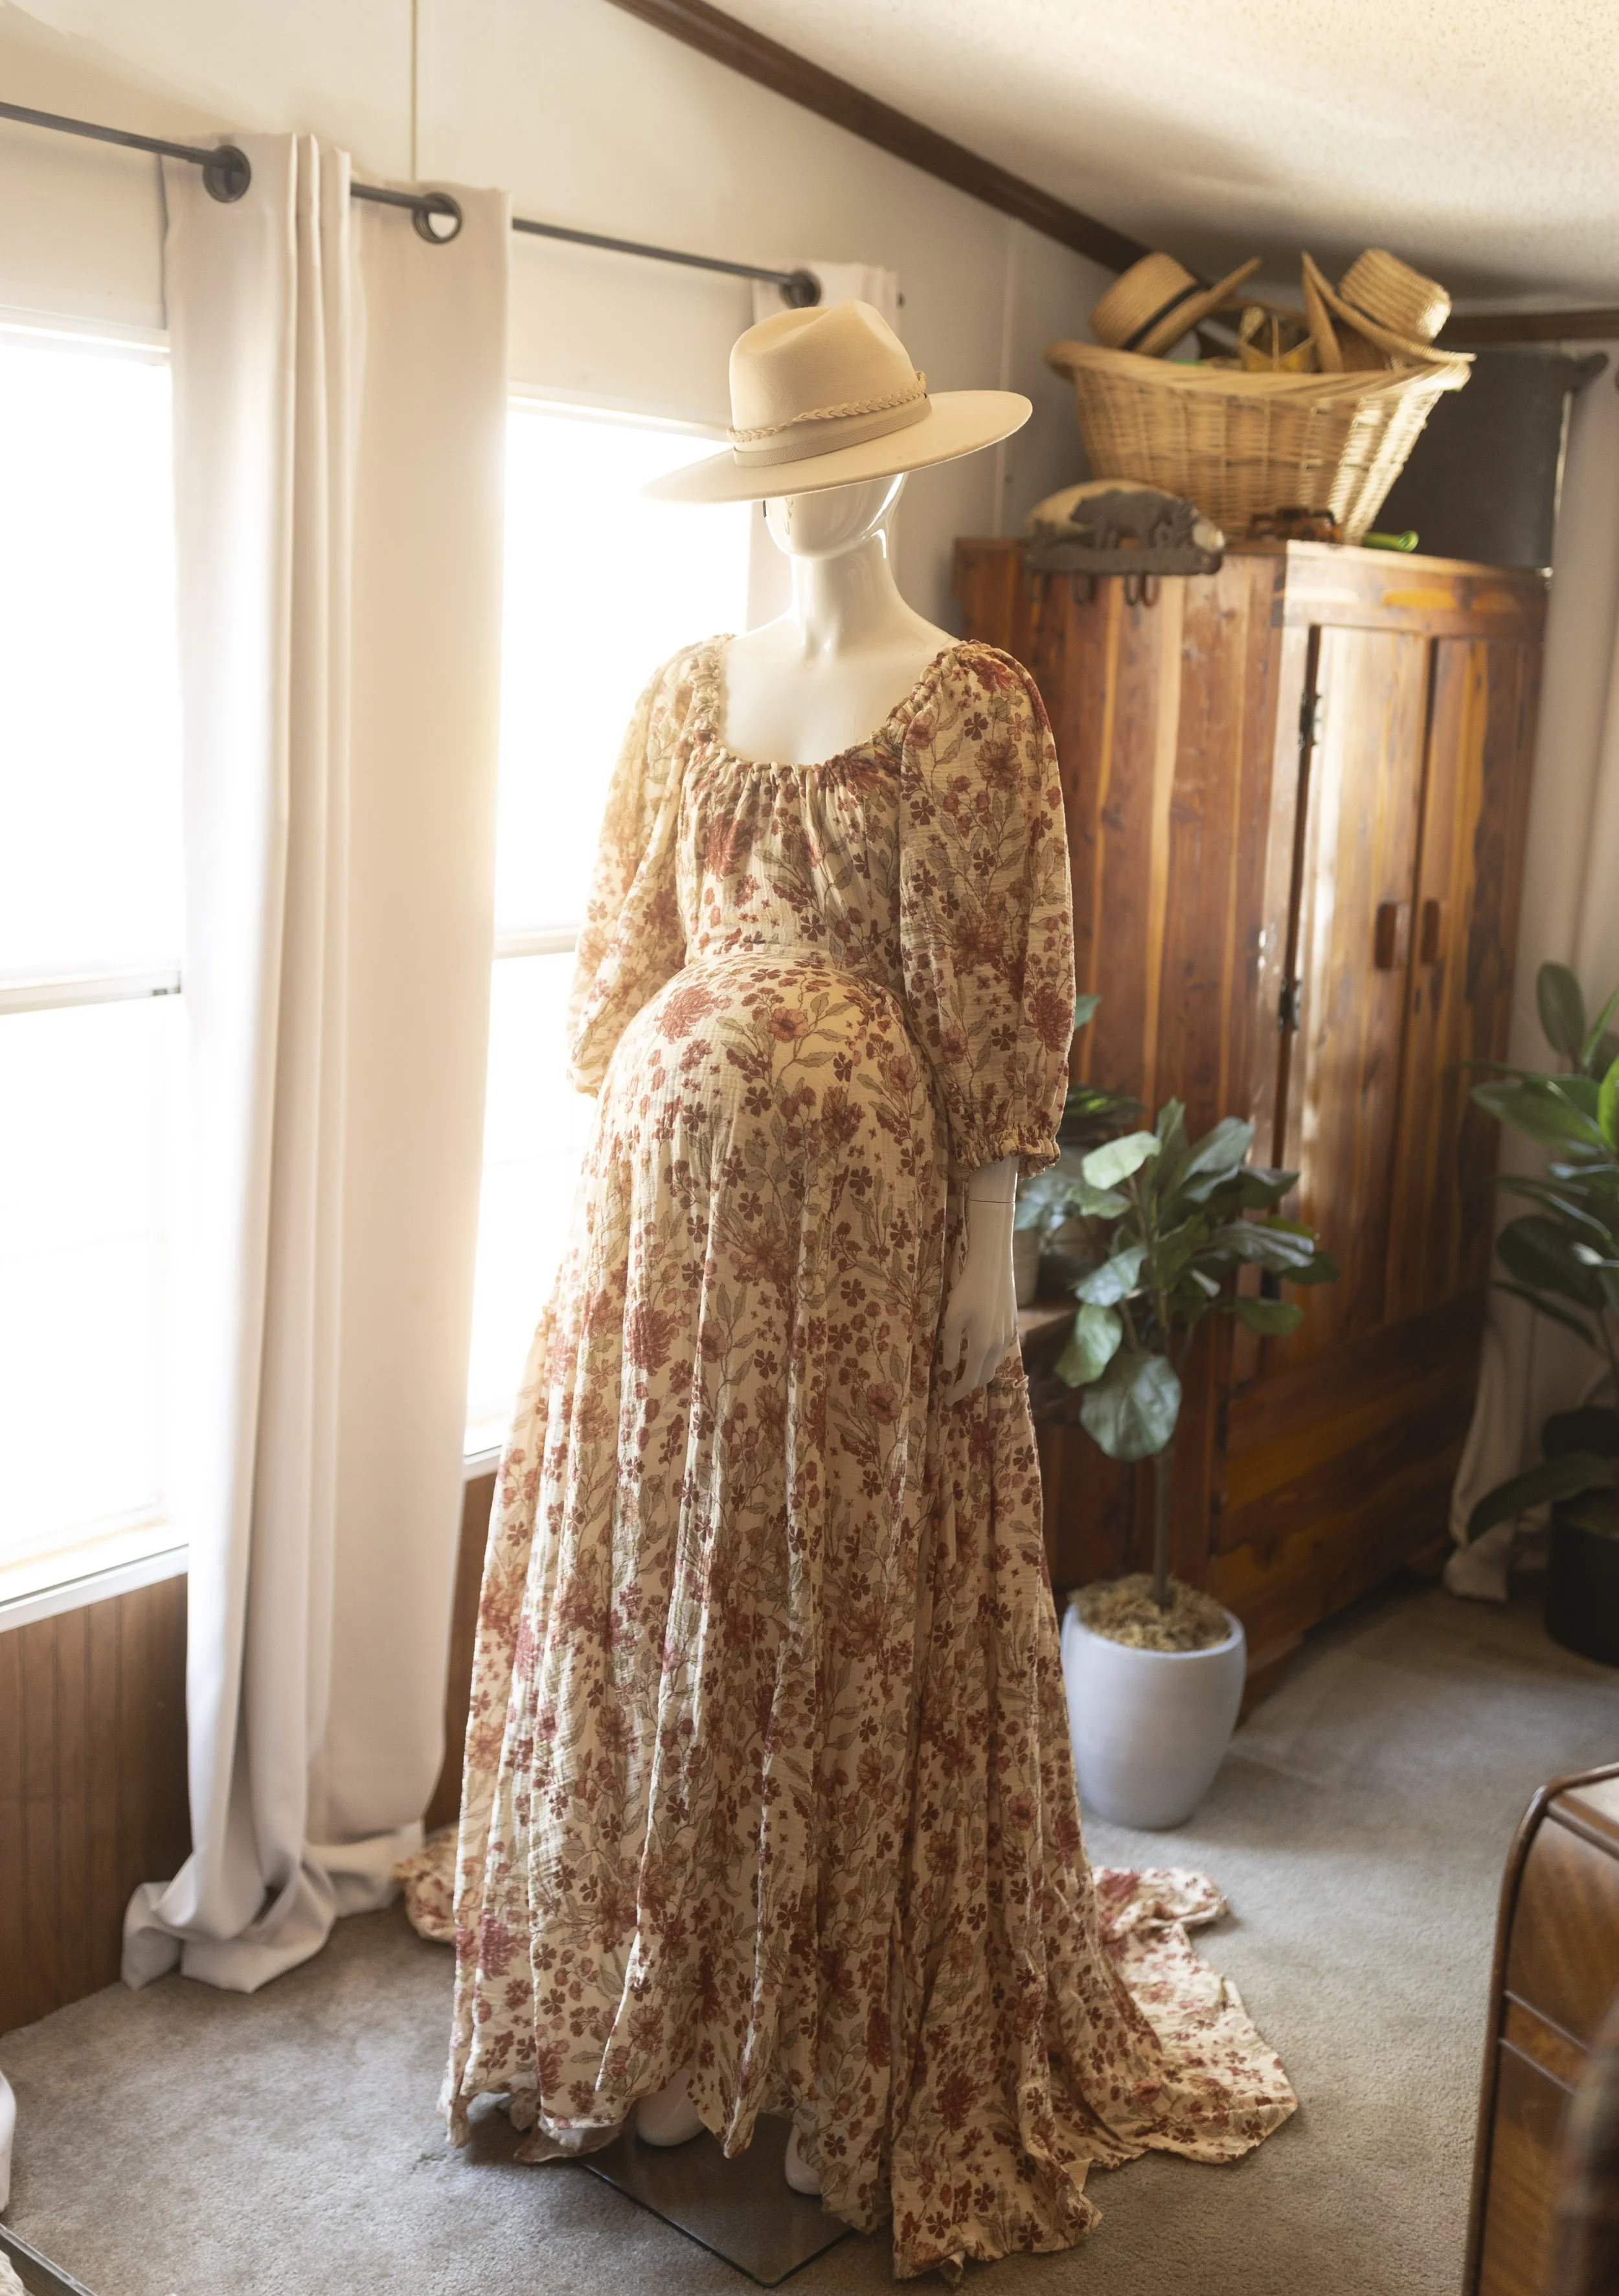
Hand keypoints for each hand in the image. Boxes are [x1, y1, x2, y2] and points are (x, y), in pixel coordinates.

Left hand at [940, 1163, 1019, 1404]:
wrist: (994, 1265)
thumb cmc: (968, 1290)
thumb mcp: (952, 1319)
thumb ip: (952, 1347)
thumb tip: (950, 1368)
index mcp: (983, 1346)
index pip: (971, 1380)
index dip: (959, 1392)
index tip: (947, 1401)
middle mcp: (999, 1345)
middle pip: (985, 1376)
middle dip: (970, 1386)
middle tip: (954, 1391)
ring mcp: (1009, 1334)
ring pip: (995, 1363)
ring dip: (981, 1372)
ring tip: (966, 1374)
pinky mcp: (1013, 1323)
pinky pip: (1001, 1349)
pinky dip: (990, 1358)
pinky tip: (982, 1352)